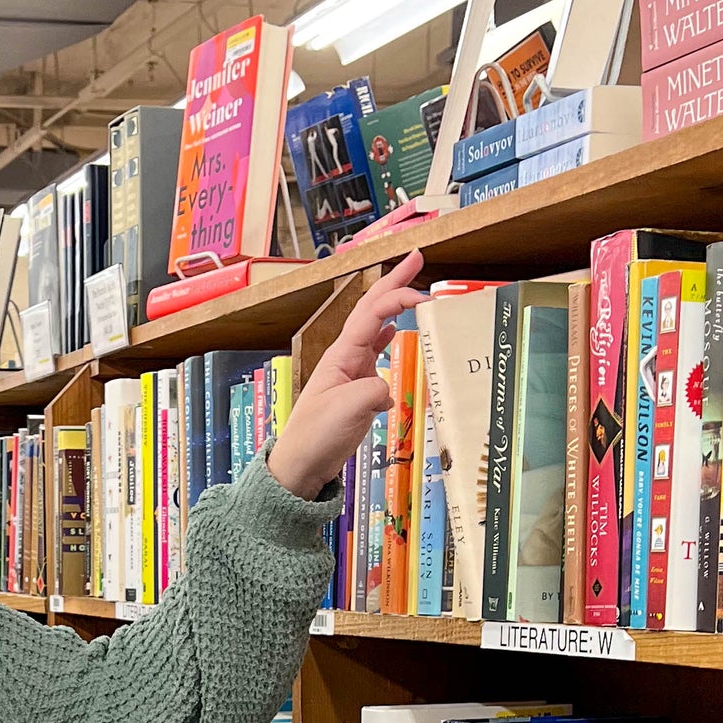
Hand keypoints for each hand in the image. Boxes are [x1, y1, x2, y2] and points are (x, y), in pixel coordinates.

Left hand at [267, 252, 428, 500]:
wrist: (300, 465)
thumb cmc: (315, 437)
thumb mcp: (349, 410)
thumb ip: (375, 391)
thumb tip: (388, 389)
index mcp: (341, 355)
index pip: (372, 314)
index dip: (397, 298)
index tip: (422, 295)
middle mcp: (345, 357)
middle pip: (371, 310)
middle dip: (394, 282)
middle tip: (417, 257)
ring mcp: (351, 372)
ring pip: (375, 328)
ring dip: (393, 305)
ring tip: (411, 287)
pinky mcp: (357, 390)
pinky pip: (376, 355)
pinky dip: (389, 338)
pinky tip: (397, 332)